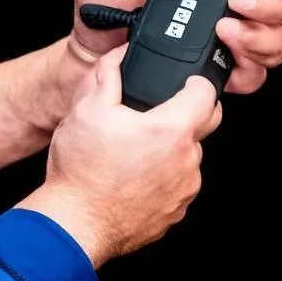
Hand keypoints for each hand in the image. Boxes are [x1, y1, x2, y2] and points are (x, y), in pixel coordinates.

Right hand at [18, 46, 221, 268]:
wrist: (75, 223)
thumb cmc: (82, 172)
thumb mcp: (88, 110)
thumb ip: (109, 76)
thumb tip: (118, 57)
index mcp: (171, 129)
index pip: (206, 93)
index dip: (197, 80)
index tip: (186, 80)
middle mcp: (186, 160)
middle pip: (206, 123)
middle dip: (191, 110)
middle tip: (161, 110)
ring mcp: (183, 189)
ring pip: (189, 156)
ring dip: (172, 147)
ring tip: (136, 149)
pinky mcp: (175, 211)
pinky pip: (178, 183)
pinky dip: (164, 176)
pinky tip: (135, 175)